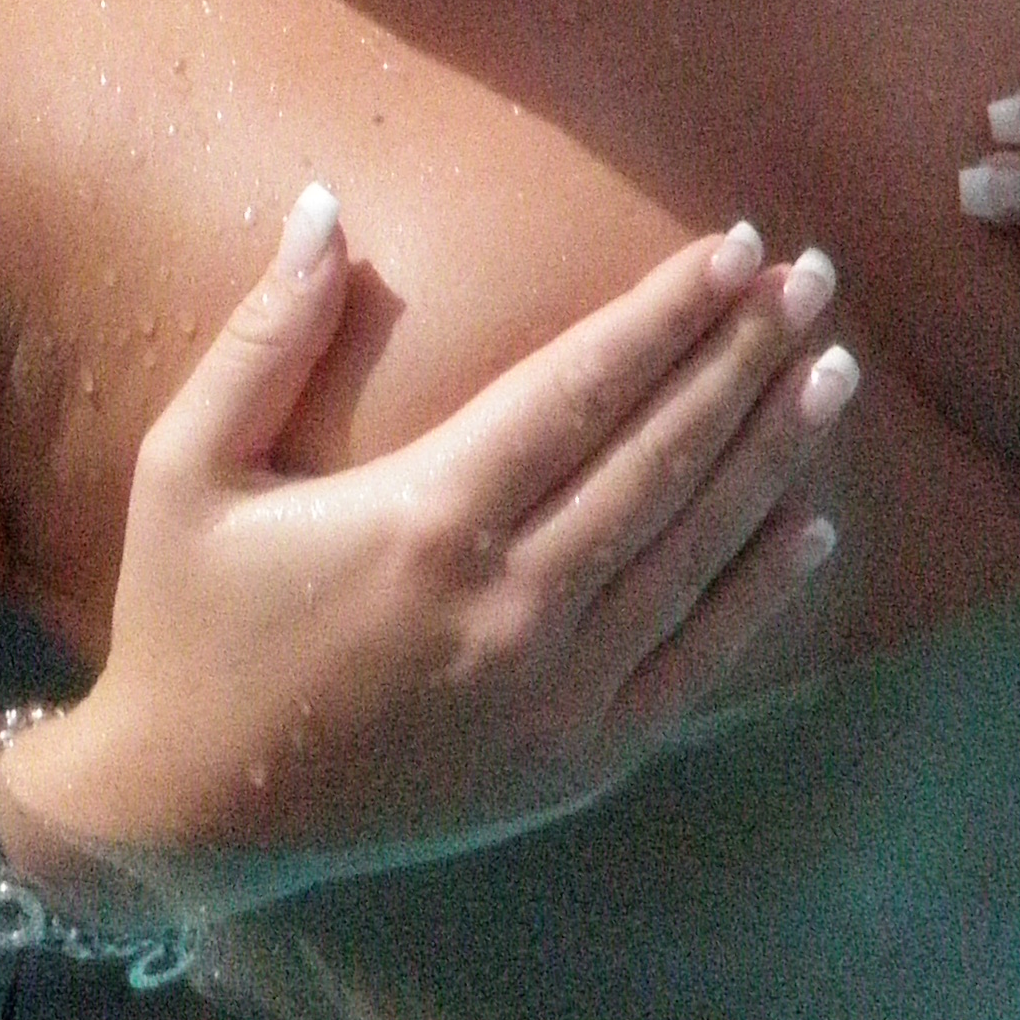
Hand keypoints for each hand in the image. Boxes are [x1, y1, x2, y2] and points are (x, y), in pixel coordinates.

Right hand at [0, 193, 853, 906]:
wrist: (197, 814)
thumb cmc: (187, 618)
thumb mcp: (190, 462)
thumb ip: (264, 333)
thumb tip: (321, 205)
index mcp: (427, 518)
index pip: (583, 388)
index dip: (666, 313)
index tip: (732, 245)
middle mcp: (512, 605)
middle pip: (662, 459)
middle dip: (745, 360)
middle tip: (812, 280)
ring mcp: (556, 694)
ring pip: (694, 552)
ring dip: (771, 456)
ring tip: (832, 372)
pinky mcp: (575, 762)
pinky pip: (694, 663)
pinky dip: (760, 593)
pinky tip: (810, 528)